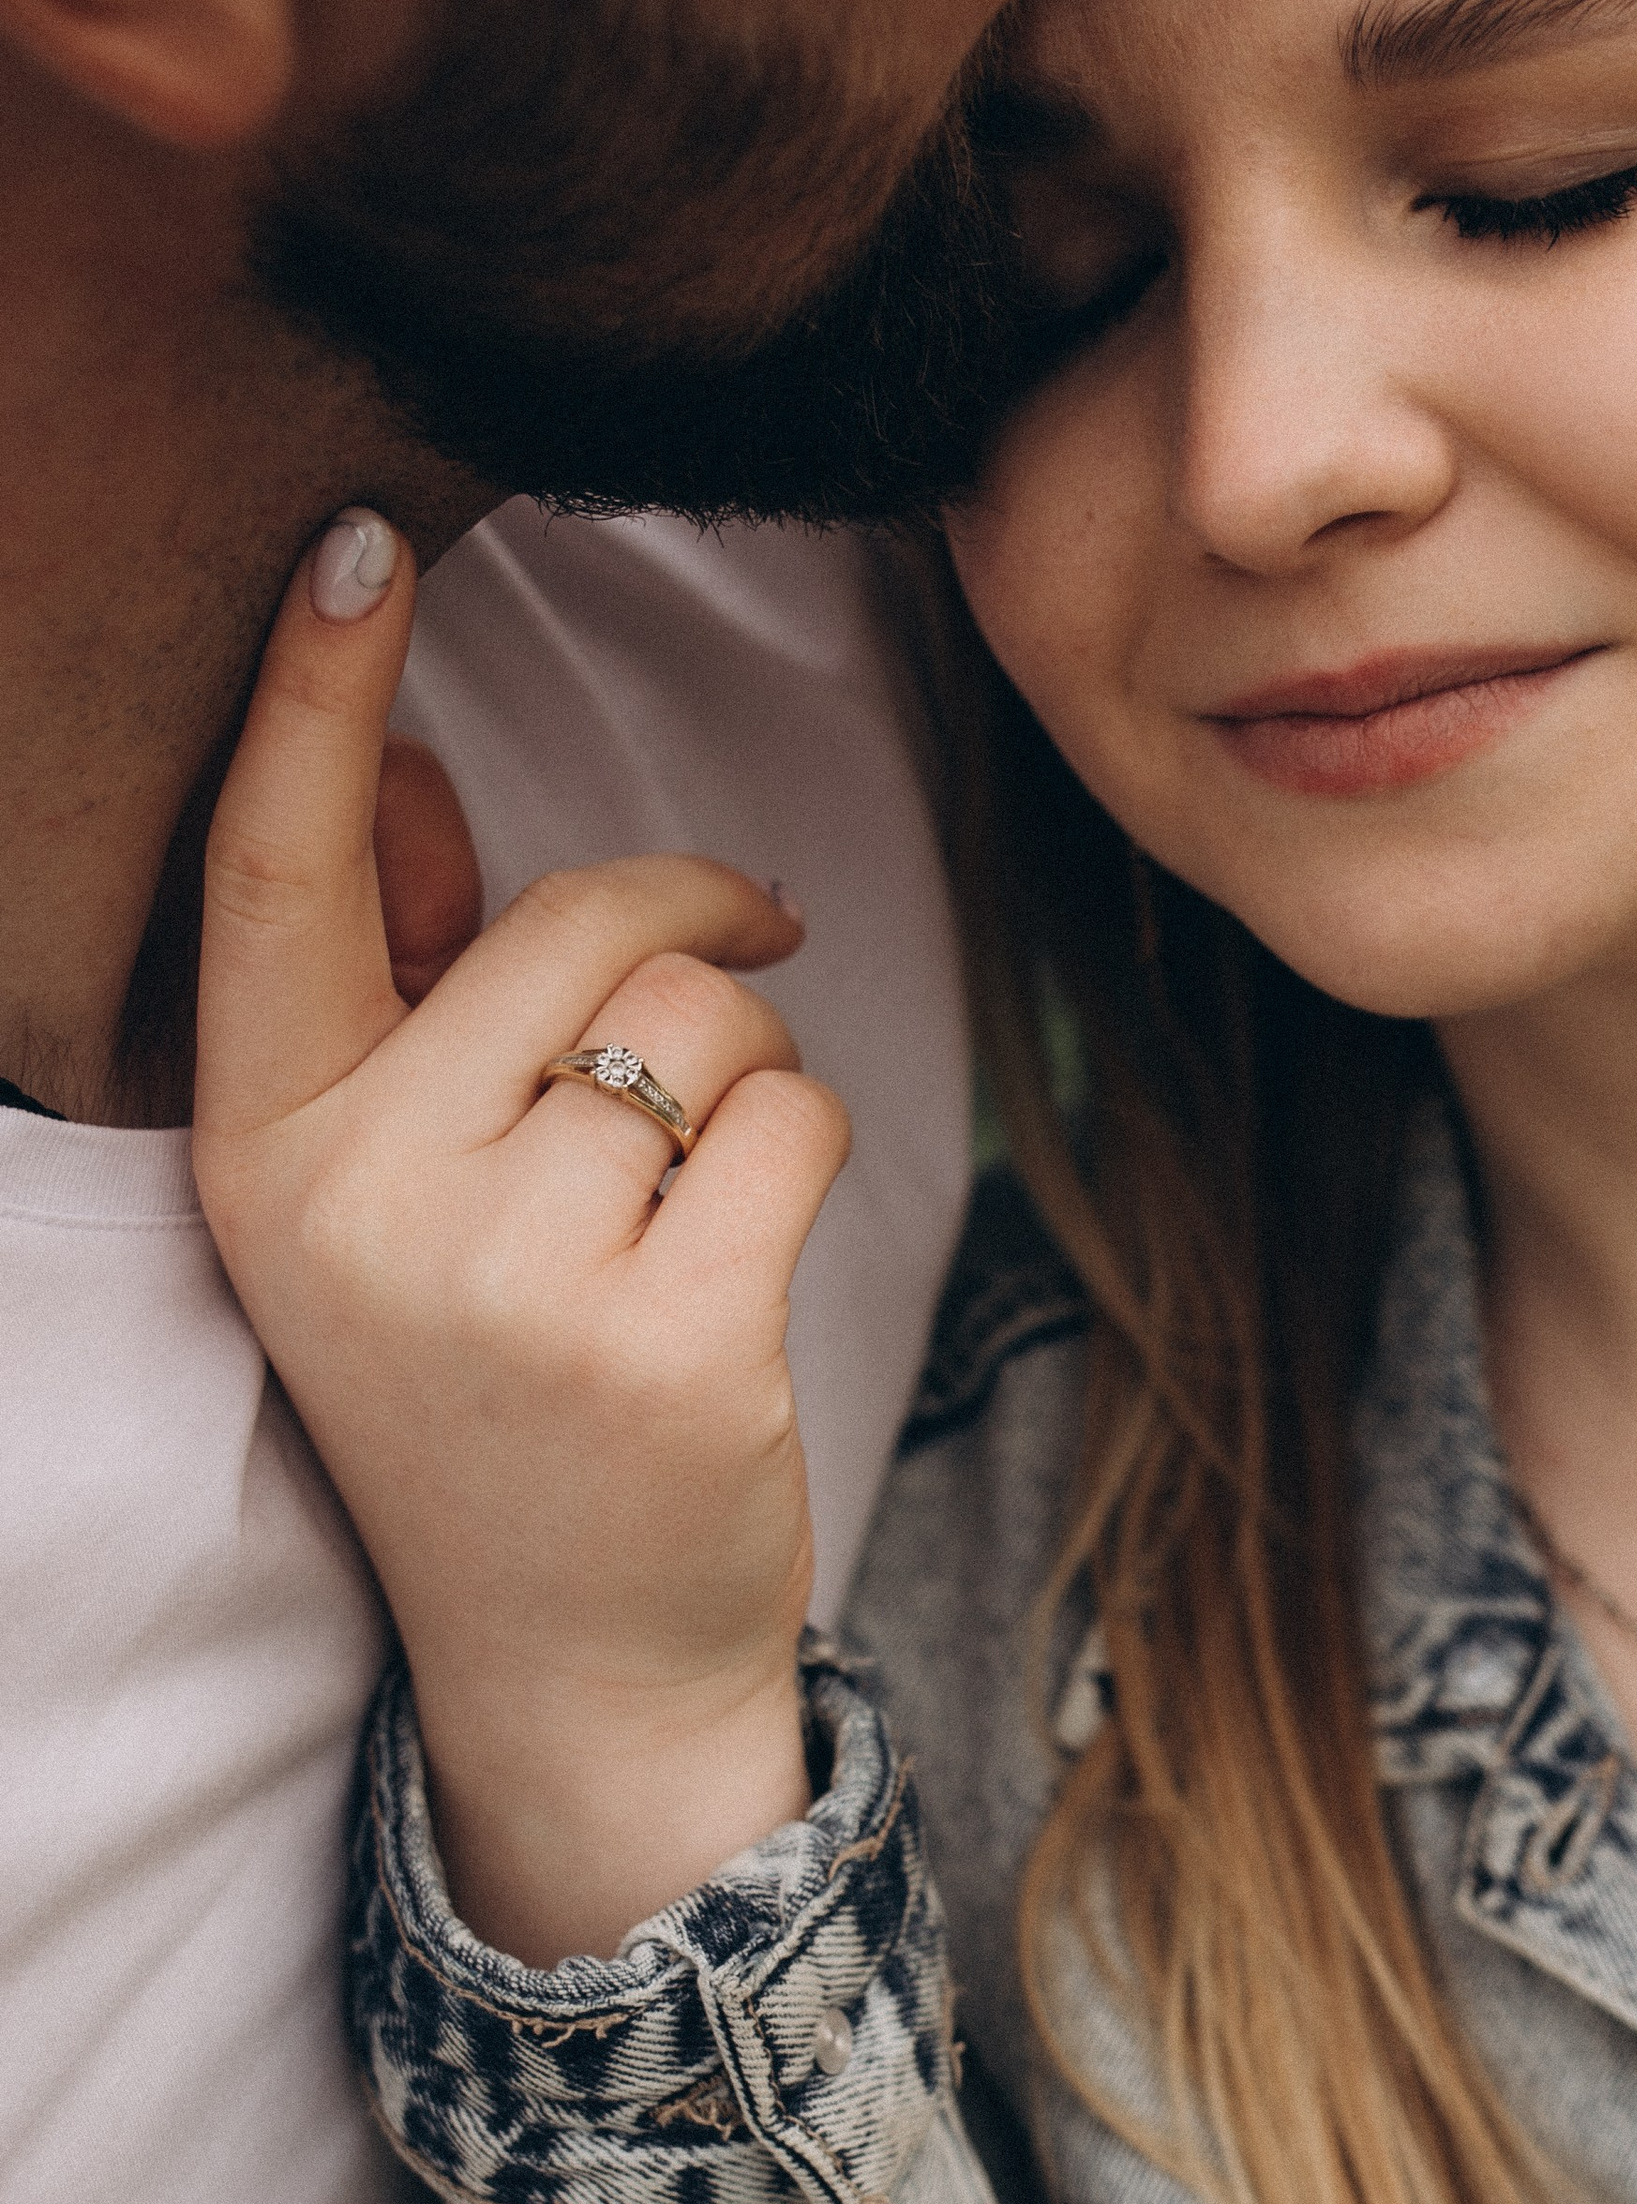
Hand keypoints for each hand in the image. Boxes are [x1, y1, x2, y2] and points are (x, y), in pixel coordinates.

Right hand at [194, 513, 849, 1967]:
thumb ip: (404, 996)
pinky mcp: (666, 1339)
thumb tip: (419, 784)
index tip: (357, 536)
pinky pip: (795, 1120)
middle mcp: (358, 1199)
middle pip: (584, 921)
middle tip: (736, 979)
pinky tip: (744, 1255)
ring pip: (709, 1018)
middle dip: (691, 934)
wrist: (569, 1667)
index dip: (315, 697)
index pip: (271, 878)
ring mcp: (509, 1279)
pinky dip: (808, 1156)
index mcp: (261, 1148)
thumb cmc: (491, 1387)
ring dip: (749, 1074)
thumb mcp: (393, 1203)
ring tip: (689, 1202)